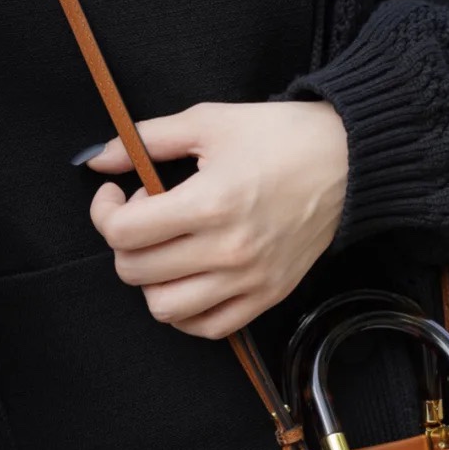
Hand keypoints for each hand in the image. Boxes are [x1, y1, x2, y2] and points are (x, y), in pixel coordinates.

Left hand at [83, 99, 348, 338]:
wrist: (350, 162)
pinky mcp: (268, 295)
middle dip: (125, 244)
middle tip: (144, 218)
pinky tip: (187, 282)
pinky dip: (186, 313)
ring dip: (152, 282)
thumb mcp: (209, 122)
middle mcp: (228, 250)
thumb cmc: (281, 137)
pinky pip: (208, 328)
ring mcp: (249, 279)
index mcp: (209, 203)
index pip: (123, 233)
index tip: (118, 195)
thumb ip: (146, 139)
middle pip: (136, 273)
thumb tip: (98, 161)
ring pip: (166, 309)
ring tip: (166, 252)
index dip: (106, 213)